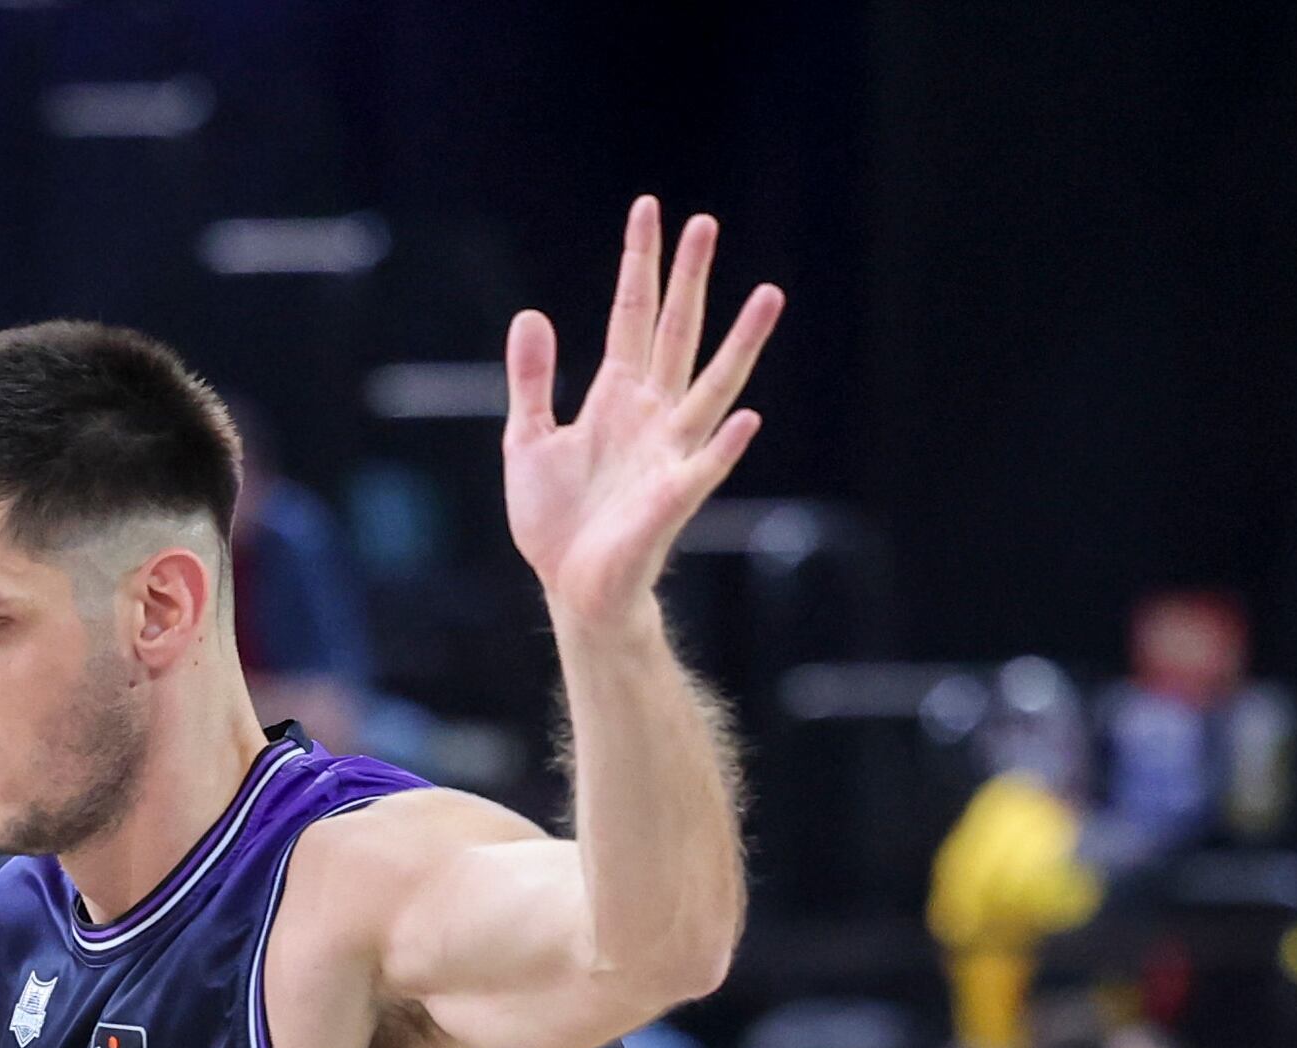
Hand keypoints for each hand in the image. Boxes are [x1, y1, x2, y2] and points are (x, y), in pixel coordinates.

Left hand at [503, 196, 781, 635]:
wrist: (571, 588)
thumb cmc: (556, 521)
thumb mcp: (526, 441)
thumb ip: (532, 381)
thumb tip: (532, 314)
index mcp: (616, 397)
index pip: (632, 315)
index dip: (640, 264)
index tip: (649, 209)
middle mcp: (652, 414)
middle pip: (677, 332)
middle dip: (690, 279)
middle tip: (706, 222)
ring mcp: (669, 453)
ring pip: (712, 385)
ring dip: (741, 343)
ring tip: (770, 294)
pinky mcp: (672, 499)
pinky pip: (704, 466)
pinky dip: (724, 445)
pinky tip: (746, 417)